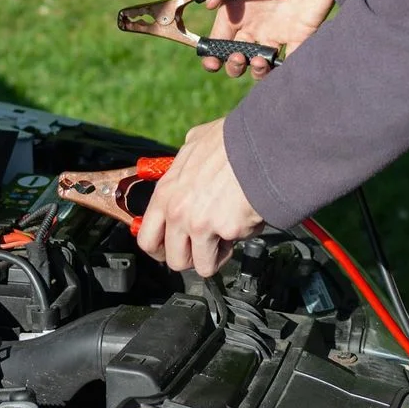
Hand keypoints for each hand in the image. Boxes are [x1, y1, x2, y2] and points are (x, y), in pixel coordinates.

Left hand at [135, 118, 264, 276]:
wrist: (261, 144)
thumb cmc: (232, 141)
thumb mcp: (195, 144)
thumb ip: (185, 163)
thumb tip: (189, 162)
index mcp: (166, 193)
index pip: (147, 238)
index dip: (160, 250)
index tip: (171, 250)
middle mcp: (178, 212)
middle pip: (174, 260)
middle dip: (191, 259)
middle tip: (203, 248)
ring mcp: (201, 224)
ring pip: (203, 265)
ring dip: (216, 256)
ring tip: (227, 235)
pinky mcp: (227, 230)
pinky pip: (234, 248)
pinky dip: (241, 238)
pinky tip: (245, 217)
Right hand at [199, 0, 334, 79]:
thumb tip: (208, 5)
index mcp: (236, 9)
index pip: (218, 39)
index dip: (211, 54)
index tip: (212, 60)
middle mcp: (254, 24)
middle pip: (235, 57)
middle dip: (232, 65)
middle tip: (239, 57)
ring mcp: (277, 32)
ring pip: (259, 65)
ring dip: (254, 71)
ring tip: (258, 60)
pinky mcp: (300, 37)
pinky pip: (289, 63)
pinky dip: (281, 72)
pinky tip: (277, 64)